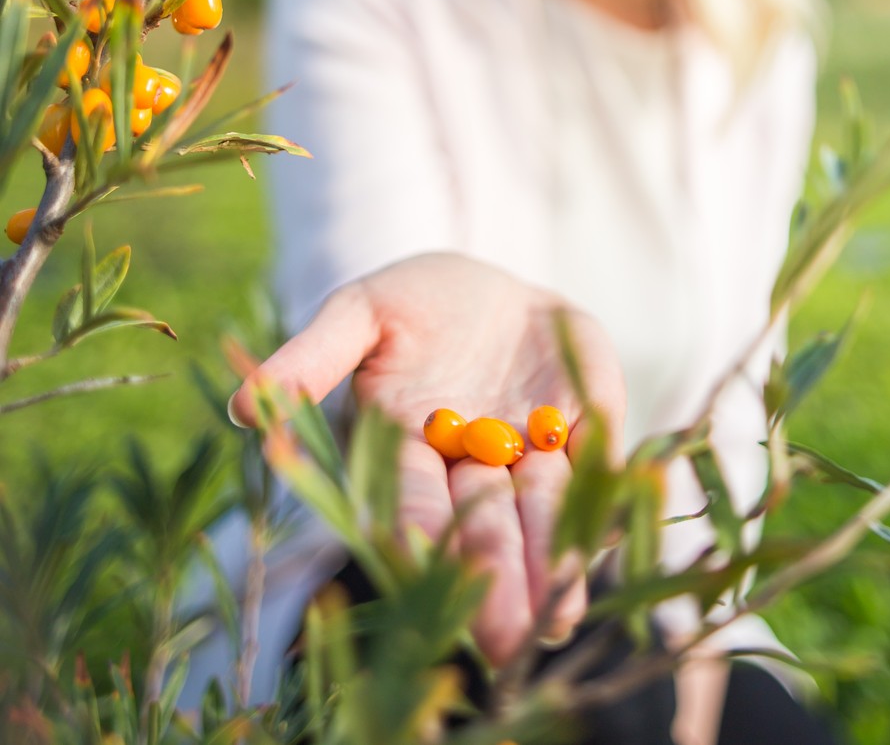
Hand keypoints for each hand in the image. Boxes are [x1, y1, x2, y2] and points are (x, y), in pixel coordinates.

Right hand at [229, 252, 625, 665]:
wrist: (490, 287)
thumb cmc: (411, 301)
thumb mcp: (361, 313)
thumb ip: (317, 354)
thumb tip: (244, 403)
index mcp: (408, 444)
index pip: (407, 493)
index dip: (413, 526)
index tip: (417, 562)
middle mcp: (470, 463)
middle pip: (477, 519)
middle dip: (488, 571)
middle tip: (501, 636)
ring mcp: (531, 449)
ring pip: (539, 508)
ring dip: (548, 560)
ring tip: (557, 619)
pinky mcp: (586, 424)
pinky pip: (596, 461)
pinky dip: (604, 497)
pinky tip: (610, 539)